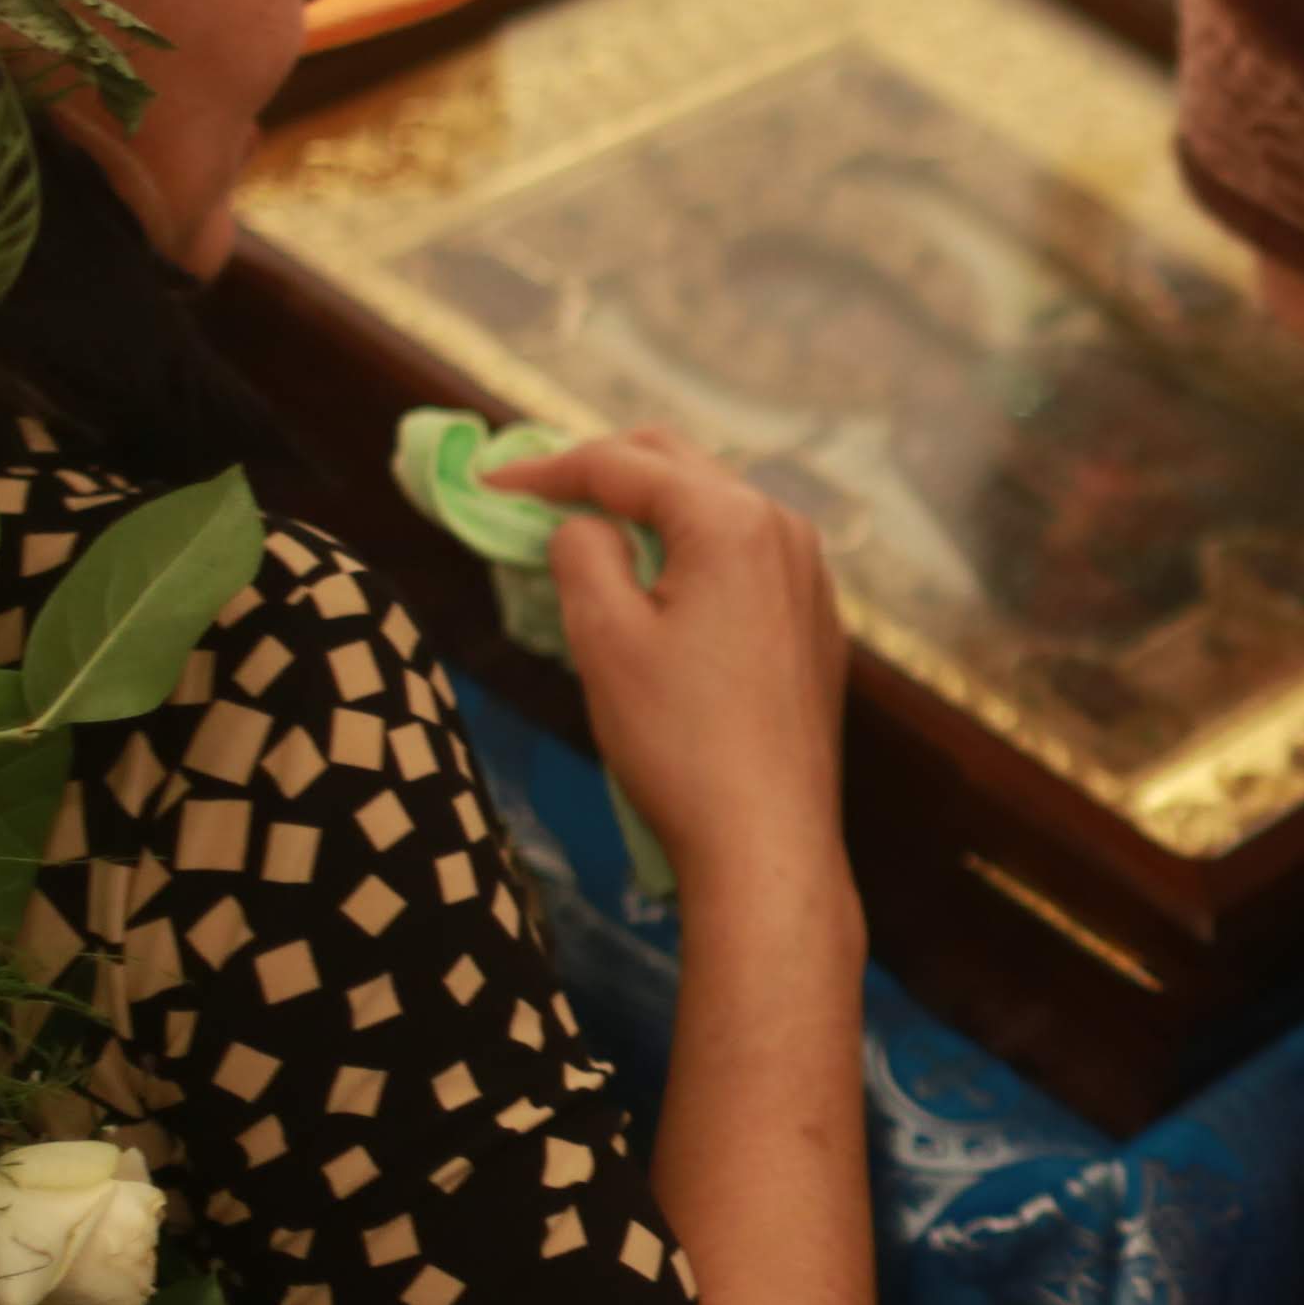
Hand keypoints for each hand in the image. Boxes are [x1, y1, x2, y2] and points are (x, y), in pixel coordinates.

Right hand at [491, 430, 848, 907]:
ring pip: (717, 510)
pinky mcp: (816, 625)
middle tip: (535, 493)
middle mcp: (785, 531)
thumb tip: (584, 525)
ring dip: (650, 508)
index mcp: (732, 521)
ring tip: (589, 531)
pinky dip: (692, 552)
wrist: (766, 840)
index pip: (622, 464)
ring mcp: (811, 578)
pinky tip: (658, 585)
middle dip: (601, 471)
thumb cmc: (678, 741)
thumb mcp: (605, 636)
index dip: (545, 467)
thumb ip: (581, 550)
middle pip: (678, 466)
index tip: (487, 483)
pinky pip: (746, 558)